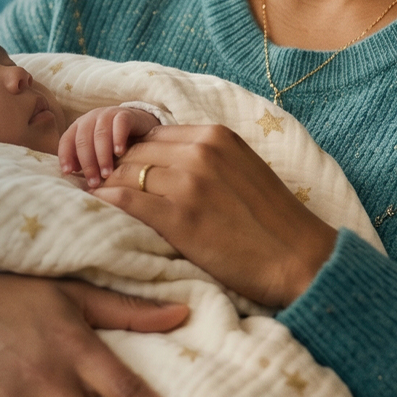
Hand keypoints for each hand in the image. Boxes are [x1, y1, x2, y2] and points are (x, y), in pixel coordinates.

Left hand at [58, 107, 161, 188]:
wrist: (140, 126)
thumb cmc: (113, 143)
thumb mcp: (96, 151)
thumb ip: (84, 159)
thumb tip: (73, 171)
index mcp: (79, 126)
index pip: (66, 140)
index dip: (65, 156)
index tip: (68, 173)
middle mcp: (90, 118)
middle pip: (83, 140)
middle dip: (88, 163)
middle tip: (94, 182)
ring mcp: (107, 114)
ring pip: (100, 134)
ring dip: (102, 156)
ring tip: (107, 173)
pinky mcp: (125, 114)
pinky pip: (119, 125)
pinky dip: (118, 139)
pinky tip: (119, 153)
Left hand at [95, 124, 337, 307]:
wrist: (300, 260)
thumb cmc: (271, 222)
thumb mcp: (240, 169)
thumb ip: (204, 159)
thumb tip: (160, 164)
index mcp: (215, 136)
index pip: (152, 137)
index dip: (132, 155)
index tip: (119, 172)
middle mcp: (201, 151)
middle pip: (135, 153)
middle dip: (115, 170)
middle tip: (98, 187)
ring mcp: (190, 182)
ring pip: (126, 175)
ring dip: (108, 187)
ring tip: (96, 201)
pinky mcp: (180, 216)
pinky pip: (127, 201)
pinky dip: (109, 203)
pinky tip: (101, 210)